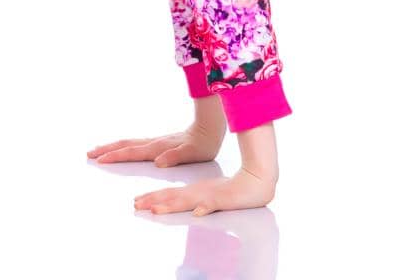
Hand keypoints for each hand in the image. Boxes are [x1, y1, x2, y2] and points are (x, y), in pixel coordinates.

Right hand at [87, 117, 223, 167]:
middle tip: (89, 153)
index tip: (99, 160)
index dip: (115, 156)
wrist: (210, 128)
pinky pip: (136, 144)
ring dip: (113, 147)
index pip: (132, 152)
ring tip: (100, 150)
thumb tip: (158, 161)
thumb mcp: (191, 153)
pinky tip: (124, 149)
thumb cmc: (202, 144)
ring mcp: (156, 141)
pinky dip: (124, 146)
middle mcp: (154, 143)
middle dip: (107, 149)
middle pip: (126, 144)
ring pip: (129, 143)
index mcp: (158, 147)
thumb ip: (175, 156)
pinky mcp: (160, 142)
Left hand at [134, 166, 276, 216]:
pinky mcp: (224, 199)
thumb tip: (190, 211)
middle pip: (173, 197)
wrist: (257, 180)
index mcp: (195, 190)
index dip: (153, 197)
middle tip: (136, 205)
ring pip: (187, 201)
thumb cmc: (234, 190)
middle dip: (153, 201)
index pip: (170, 194)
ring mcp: (210, 195)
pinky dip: (204, 208)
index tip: (137, 202)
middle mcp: (199, 192)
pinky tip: (197, 212)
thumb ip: (200, 203)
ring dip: (171, 205)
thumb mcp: (212, 196)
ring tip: (156, 210)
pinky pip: (213, 205)